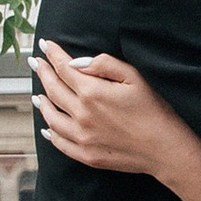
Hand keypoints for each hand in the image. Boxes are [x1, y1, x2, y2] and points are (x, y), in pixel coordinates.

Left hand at [32, 43, 195, 180]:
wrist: (165, 149)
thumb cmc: (154, 110)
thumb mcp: (134, 77)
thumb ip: (104, 64)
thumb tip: (76, 63)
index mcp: (92, 92)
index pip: (64, 68)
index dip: (52, 55)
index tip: (45, 46)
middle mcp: (81, 115)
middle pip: (53, 90)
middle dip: (43, 73)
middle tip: (36, 63)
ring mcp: (82, 137)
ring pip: (51, 117)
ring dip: (42, 103)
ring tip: (37, 95)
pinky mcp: (86, 155)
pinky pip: (60, 142)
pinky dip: (50, 133)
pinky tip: (47, 127)